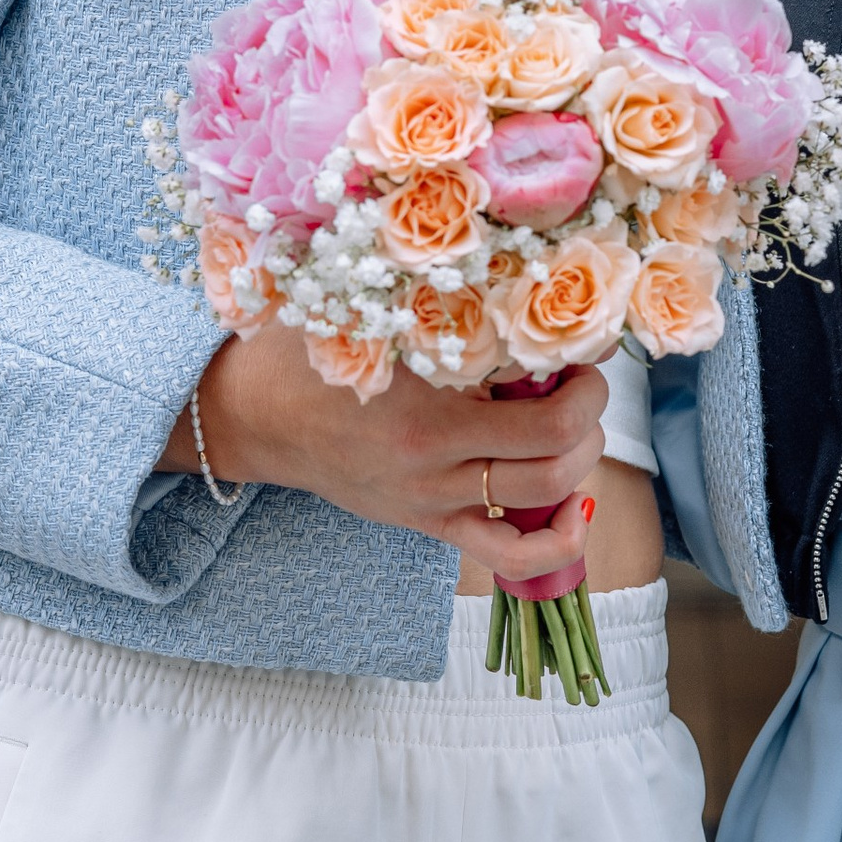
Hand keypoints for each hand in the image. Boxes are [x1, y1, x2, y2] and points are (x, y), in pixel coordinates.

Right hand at [164, 328, 605, 589]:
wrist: (252, 416)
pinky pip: (505, 556)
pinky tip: (572, 510)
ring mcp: (431, 504)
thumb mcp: (375, 316)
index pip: (545, 417)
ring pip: (541, 507)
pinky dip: (553, 542)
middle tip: (581, 384)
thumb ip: (442, 308)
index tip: (581, 353)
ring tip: (573, 432)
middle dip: (590, 419)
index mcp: (427, 414)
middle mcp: (435, 468)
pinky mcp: (425, 525)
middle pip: (556, 461)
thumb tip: (521, 284)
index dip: (585, 385)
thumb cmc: (310, 354)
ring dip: (579, 467)